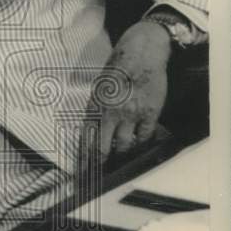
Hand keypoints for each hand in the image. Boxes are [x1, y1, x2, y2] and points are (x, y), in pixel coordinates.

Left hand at [78, 20, 171, 173]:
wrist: (142, 52)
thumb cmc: (117, 68)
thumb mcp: (99, 88)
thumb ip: (95, 110)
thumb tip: (93, 134)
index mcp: (94, 106)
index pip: (85, 141)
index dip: (83, 161)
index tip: (81, 176)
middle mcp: (110, 113)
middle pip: (103, 150)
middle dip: (99, 166)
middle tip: (98, 178)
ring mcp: (131, 114)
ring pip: (124, 147)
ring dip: (121, 155)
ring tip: (120, 159)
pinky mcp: (149, 113)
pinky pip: (144, 137)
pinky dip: (140, 143)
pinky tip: (138, 145)